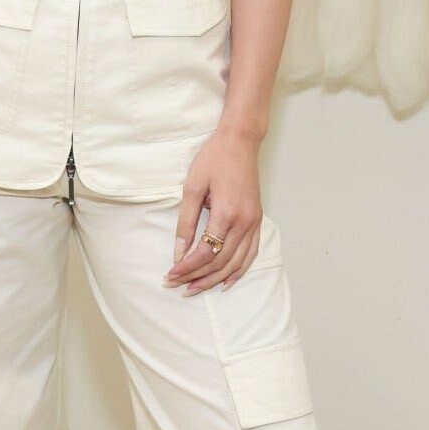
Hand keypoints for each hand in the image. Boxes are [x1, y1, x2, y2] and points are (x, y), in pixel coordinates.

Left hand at [163, 127, 262, 293]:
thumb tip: (179, 252)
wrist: (240, 141)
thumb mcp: (192, 186)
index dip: (187, 267)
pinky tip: (227, 281)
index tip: (170, 274)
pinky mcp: (257, 220)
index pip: (206, 253)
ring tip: (195, 288)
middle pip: (221, 262)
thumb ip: (186, 222)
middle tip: (177, 285)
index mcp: (227, 213)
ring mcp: (254, 222)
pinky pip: (251, 254)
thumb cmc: (214, 158)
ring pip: (236, 263)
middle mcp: (244, 222)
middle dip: (197, 277)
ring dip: (215, 279)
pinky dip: (239, 271)